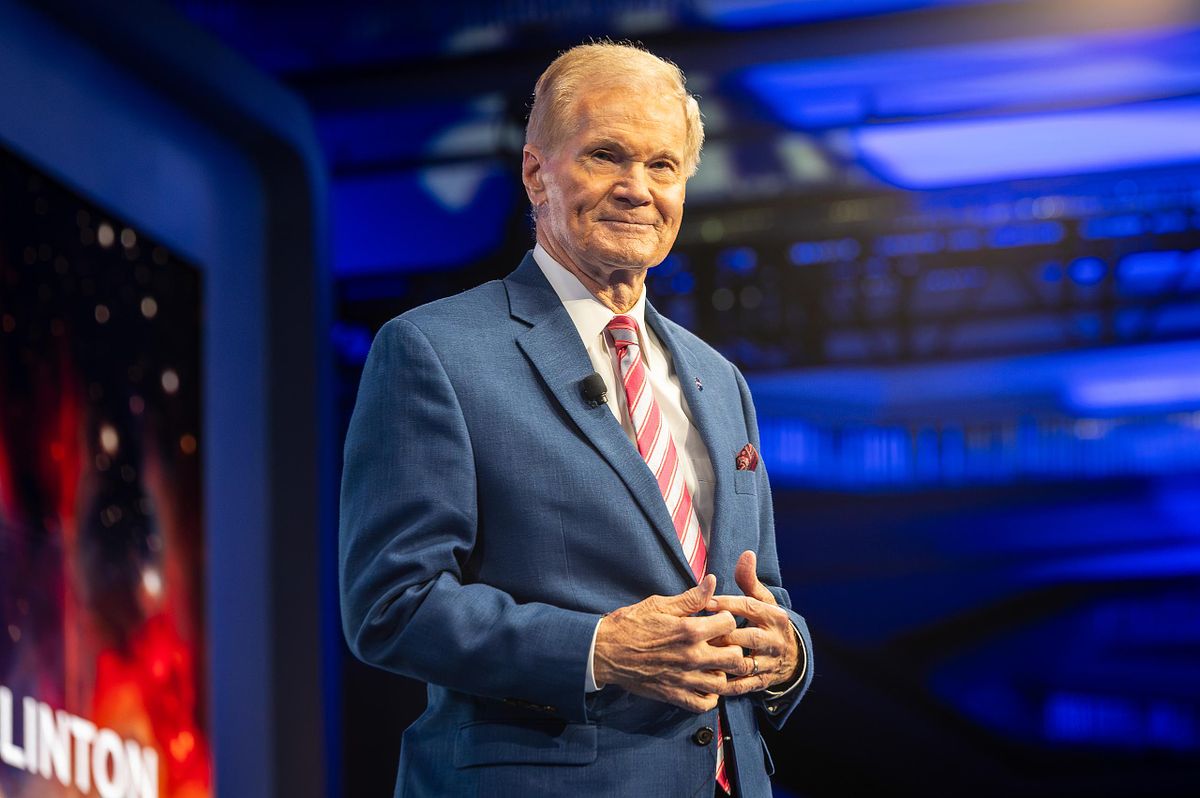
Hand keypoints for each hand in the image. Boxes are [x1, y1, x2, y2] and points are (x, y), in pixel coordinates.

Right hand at [593, 574, 753, 712]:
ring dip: (723, 672)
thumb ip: (690, 598)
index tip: (718, 619)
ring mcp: (684, 678)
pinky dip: (709, 696)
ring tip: (715, 664)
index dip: (726, 618)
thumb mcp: (659, 605)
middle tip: (722, 643)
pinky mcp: (674, 695)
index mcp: (689, 630)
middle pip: (734, 657)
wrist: (604, 651)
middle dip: (733, 647)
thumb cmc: (630, 624)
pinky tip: (704, 684)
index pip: (729, 623)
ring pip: (723, 682)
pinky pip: (704, 704)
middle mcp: (692, 656)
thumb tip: (712, 581)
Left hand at [706, 550, 799, 694]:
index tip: (706, 602)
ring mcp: (771, 663)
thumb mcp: (763, 599)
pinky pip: (745, 686)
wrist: (791, 655)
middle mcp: (775, 640)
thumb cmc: (767, 621)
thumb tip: (746, 554)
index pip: (750, 607)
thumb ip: (750, 580)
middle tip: (698, 632)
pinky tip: (708, 679)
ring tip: (701, 657)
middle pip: (748, 637)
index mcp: (774, 616)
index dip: (727, 604)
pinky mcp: (764, 681)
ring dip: (723, 661)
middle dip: (723, 635)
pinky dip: (727, 685)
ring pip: (746, 663)